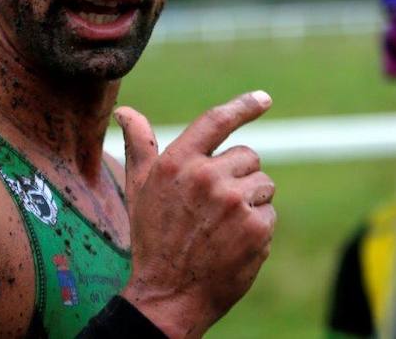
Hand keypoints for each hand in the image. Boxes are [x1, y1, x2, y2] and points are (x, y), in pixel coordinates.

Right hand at [115, 91, 275, 338]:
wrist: (168, 296)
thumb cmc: (153, 239)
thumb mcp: (140, 189)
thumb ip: (139, 146)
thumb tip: (124, 111)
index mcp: (177, 161)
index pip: (216, 121)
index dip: (243, 106)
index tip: (264, 98)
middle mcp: (206, 176)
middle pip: (249, 156)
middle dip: (239, 177)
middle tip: (215, 207)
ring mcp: (233, 201)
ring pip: (264, 184)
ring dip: (251, 202)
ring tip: (223, 226)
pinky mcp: (256, 227)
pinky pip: (270, 212)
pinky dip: (259, 227)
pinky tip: (234, 243)